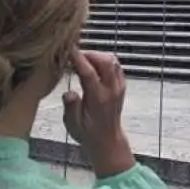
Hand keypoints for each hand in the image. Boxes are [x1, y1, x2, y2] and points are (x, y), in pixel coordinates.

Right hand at [63, 50, 135, 177]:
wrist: (107, 140)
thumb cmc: (87, 133)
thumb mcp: (73, 124)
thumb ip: (71, 107)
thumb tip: (69, 93)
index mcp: (98, 99)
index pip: (89, 72)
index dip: (78, 58)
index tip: (69, 48)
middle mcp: (111, 90)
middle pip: (106, 61)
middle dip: (90, 53)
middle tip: (76, 55)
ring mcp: (119, 87)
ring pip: (113, 61)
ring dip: (98, 56)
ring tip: (83, 60)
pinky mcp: (121, 86)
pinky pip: (116, 66)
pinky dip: (105, 61)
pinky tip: (94, 65)